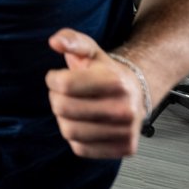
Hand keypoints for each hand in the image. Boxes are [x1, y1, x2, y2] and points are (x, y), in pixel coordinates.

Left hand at [46, 29, 144, 158]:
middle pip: (63, 109)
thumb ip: (71, 40)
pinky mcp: (123, 148)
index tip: (58, 78)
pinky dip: (76, 138)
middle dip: (56, 99)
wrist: (135, 93)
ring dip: (64, 120)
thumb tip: (55, 41)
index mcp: (115, 81)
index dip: (53, 79)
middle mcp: (124, 108)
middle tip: (65, 95)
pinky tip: (86, 124)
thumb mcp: (89, 50)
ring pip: (69, 131)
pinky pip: (81, 149)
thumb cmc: (107, 72)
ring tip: (75, 109)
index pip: (63, 85)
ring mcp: (125, 131)